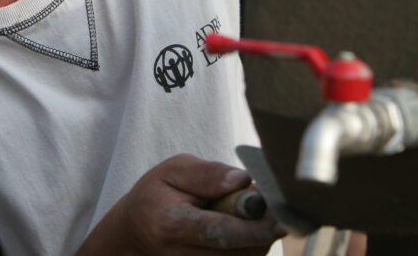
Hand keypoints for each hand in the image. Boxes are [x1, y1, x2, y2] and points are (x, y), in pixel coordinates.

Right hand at [77, 154, 285, 254]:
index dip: (254, 228)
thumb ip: (207, 174)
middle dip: (264, 225)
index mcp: (173, 225)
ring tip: (238, 210)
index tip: (281, 220)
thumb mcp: (173, 170)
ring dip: (259, 234)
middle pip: (243, 249)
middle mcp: (185, 255)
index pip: (220, 232)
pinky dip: (252, 243)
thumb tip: (243, 180)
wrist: (136, 231)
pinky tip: (242, 226)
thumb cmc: (156, 196)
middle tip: (262, 198)